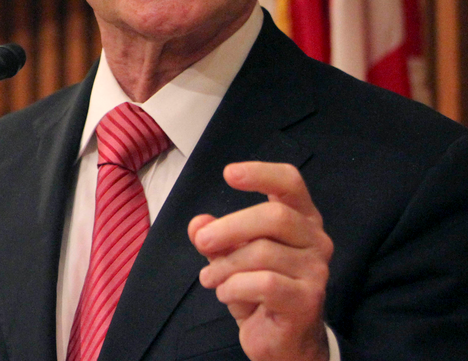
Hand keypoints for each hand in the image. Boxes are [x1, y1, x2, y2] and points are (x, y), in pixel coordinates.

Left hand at [188, 162, 333, 360]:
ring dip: (225, 265)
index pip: (290, 183)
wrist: (283, 341)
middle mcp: (315, 240)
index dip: (261, 173)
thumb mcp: (230, 256)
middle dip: (230, 227)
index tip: (228, 173)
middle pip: (275, 216)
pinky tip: (226, 294)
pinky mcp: (308, 300)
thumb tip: (199, 224)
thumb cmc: (257, 288)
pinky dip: (235, 287)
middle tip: (202, 241)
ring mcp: (316, 271)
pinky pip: (264, 283)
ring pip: (264, 252)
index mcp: (300, 218)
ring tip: (210, 277)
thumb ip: (214, 236)